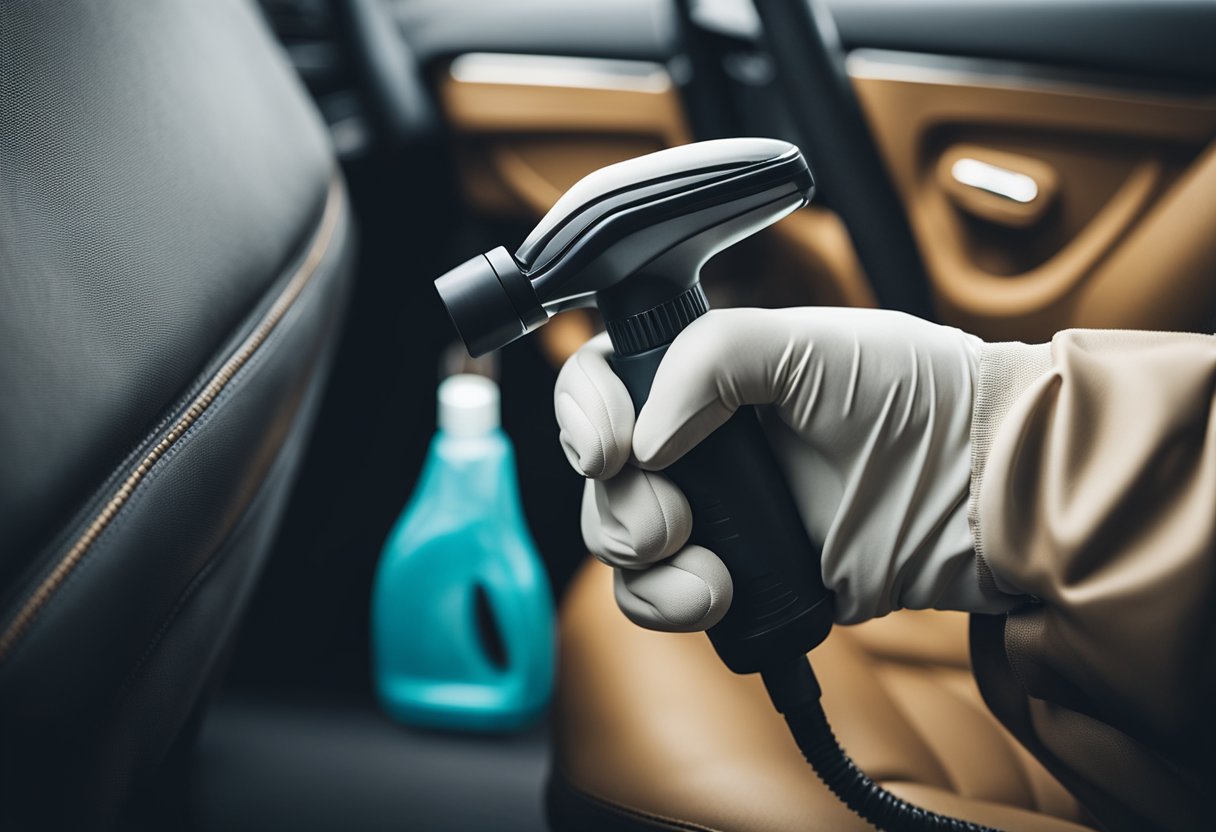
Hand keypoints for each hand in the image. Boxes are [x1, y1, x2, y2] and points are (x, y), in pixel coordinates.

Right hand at [554, 306, 1021, 630]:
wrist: (980, 491)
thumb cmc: (914, 397)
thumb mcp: (811, 343)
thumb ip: (711, 359)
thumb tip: (644, 439)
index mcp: (702, 377)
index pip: (601, 382)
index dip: (584, 415)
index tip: (612, 447)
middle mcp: (695, 443)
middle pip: (597, 476)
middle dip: (620, 504)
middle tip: (675, 516)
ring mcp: (713, 513)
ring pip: (617, 542)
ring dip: (646, 561)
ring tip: (708, 567)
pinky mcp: (735, 577)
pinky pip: (659, 599)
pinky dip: (671, 603)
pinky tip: (719, 592)